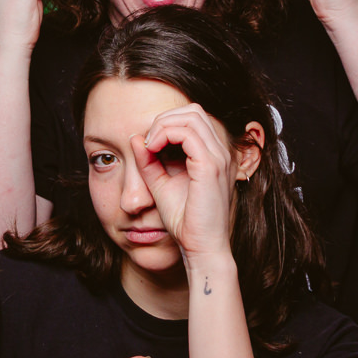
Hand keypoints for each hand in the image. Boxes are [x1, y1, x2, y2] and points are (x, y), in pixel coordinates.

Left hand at [131, 105, 246, 260]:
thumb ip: (149, 161)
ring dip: (163, 124)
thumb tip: (135, 137)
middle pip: (193, 110)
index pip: (193, 117)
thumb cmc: (185, 220)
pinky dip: (165, 134)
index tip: (148, 145)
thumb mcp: (161, 184)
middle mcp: (221, 151)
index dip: (167, 123)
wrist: (200, 246)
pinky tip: (152, 150)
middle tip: (148, 141)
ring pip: (191, 115)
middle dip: (165, 119)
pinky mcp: (210, 166)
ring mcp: (219, 157)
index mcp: (214, 153)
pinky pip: (187, 132)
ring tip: (149, 145)